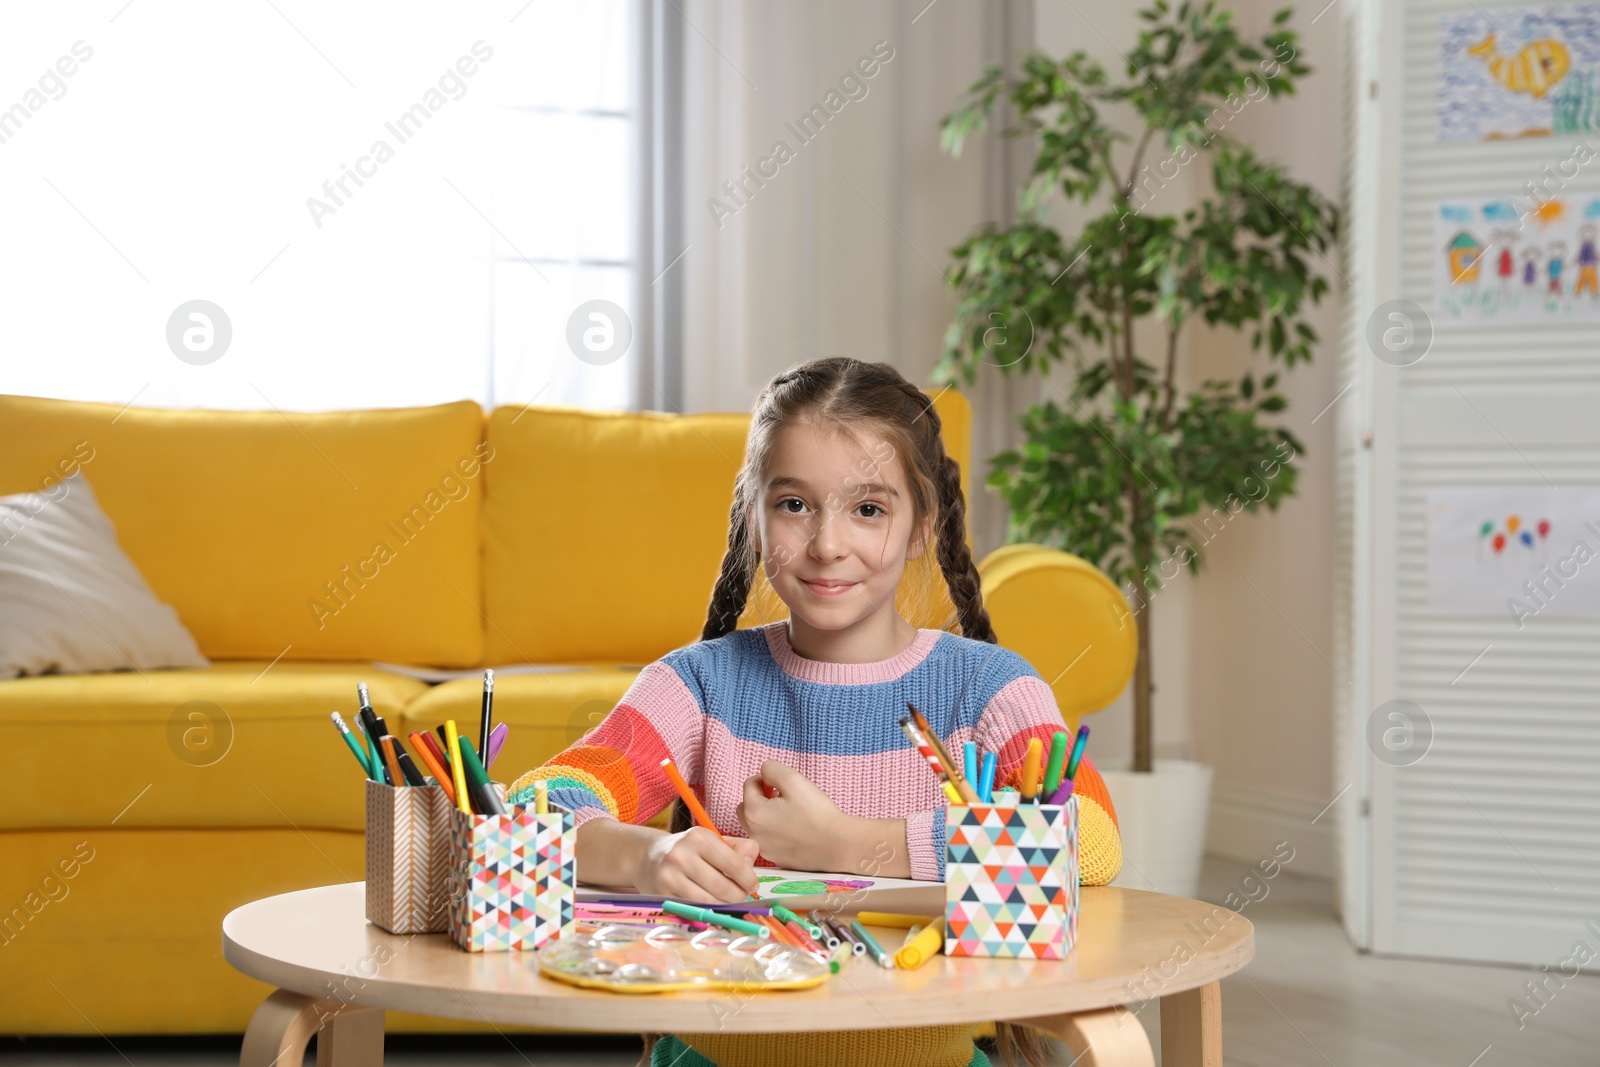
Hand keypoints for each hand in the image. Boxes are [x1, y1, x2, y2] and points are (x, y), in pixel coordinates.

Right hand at [633, 827, 759, 903]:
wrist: (649, 857)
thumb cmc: (689, 849)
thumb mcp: (713, 841)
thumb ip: (738, 848)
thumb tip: (751, 863)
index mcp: (698, 837)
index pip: (732, 863)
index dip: (748, 878)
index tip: (753, 884)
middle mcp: (681, 854)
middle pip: (722, 886)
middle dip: (739, 894)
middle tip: (743, 894)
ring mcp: (670, 876)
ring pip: (709, 900)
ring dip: (725, 903)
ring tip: (728, 898)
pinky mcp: (663, 894)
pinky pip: (694, 907)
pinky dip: (708, 908)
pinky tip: (712, 901)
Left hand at [736, 760, 853, 871]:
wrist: (838, 845)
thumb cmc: (816, 812)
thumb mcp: (793, 779)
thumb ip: (771, 769)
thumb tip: (764, 773)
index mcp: (753, 813)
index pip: (749, 785)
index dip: (766, 779)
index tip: (783, 784)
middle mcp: (753, 834)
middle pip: (746, 806)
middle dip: (760, 797)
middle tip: (782, 796)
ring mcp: (764, 849)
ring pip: (756, 825)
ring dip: (766, 814)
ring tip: (789, 812)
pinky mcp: (777, 859)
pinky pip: (768, 840)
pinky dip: (775, 831)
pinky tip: (795, 829)